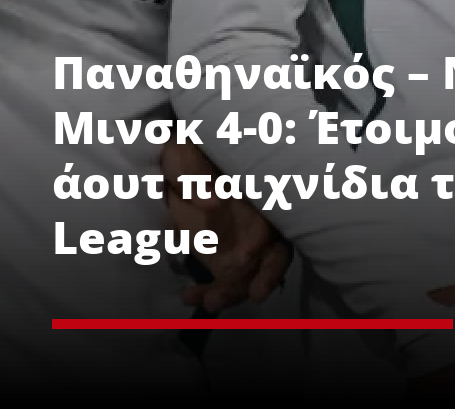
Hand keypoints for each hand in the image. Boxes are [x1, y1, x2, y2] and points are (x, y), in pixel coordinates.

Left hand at [162, 141, 291, 312]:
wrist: (178, 158)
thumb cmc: (186, 150)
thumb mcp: (186, 156)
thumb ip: (196, 176)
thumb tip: (212, 203)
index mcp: (253, 186)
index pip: (269, 215)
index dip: (261, 239)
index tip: (242, 257)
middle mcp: (257, 213)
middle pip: (276, 247)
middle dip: (268, 274)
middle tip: (253, 295)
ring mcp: (245, 235)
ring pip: (253, 268)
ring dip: (236, 289)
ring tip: (211, 303)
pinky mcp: (227, 251)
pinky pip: (226, 276)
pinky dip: (210, 290)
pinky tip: (189, 296)